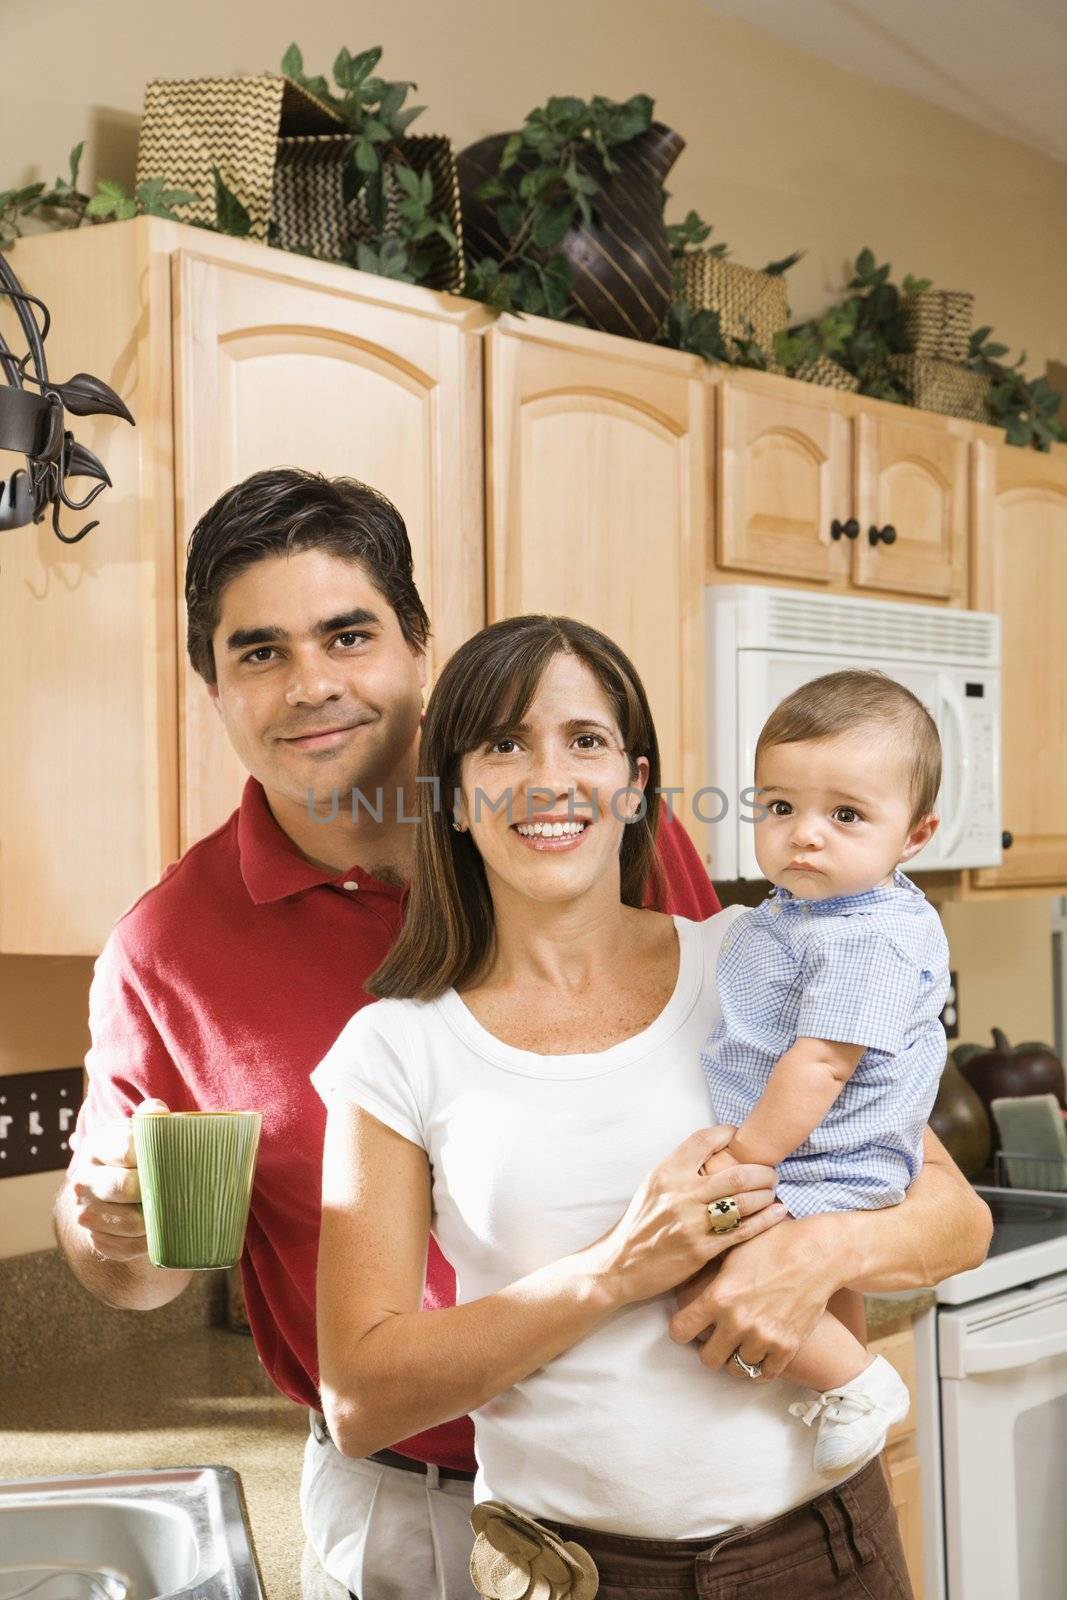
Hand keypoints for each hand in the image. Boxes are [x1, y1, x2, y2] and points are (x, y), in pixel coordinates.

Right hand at [70, 1098, 169, 1260]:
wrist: (122, 1189)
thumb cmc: (141, 1154)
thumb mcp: (143, 1131)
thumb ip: (151, 1118)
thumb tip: (159, 1113)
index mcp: (97, 1146)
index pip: (127, 1149)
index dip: (153, 1155)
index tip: (175, 1157)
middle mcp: (83, 1179)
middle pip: (123, 1187)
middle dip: (154, 1189)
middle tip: (177, 1189)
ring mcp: (85, 1212)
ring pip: (126, 1223)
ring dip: (154, 1222)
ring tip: (174, 1213)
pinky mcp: (95, 1239)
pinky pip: (124, 1248)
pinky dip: (146, 1244)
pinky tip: (159, 1234)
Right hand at [595, 1127, 785, 1307]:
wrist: (620, 1265)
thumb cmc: (641, 1224)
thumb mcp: (653, 1186)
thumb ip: (681, 1169)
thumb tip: (717, 1151)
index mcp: (666, 1172)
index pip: (705, 1140)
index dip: (729, 1134)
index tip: (743, 1139)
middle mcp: (680, 1194)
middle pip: (736, 1172)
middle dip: (762, 1171)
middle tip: (770, 1173)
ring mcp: (691, 1223)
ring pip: (744, 1200)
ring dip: (766, 1193)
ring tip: (773, 1191)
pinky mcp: (701, 1250)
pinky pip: (743, 1230)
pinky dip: (765, 1219)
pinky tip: (778, 1212)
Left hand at [669, 1212, 838, 1378]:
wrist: (818, 1254)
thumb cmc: (774, 1244)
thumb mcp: (733, 1250)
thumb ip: (709, 1272)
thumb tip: (687, 1275)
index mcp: (719, 1296)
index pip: (680, 1331)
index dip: (681, 1329)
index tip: (688, 1325)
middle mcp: (738, 1322)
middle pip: (707, 1360)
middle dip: (709, 1349)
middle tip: (717, 1337)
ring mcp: (763, 1338)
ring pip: (737, 1369)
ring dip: (737, 1356)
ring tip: (741, 1341)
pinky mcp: (787, 1347)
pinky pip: (764, 1374)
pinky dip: (760, 1366)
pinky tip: (760, 1350)